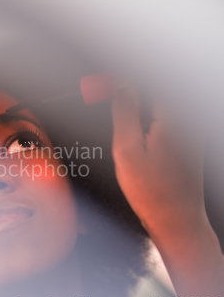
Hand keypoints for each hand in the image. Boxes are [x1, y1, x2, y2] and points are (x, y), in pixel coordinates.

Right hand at [111, 83, 204, 231]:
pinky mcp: (188, 141)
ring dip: (137, 103)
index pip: (150, 80)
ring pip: (159, 105)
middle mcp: (188, 120)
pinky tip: (133, 131)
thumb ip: (124, 111)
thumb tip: (121, 82)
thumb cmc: (152, 192)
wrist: (177, 220)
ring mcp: (191, 131)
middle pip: (155, 91)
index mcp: (174, 117)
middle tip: (105, 94)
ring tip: (117, 116)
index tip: (106, 80)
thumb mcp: (127, 149)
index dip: (125, 76)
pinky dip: (146, 117)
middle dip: (129, 89)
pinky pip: (165, 118)